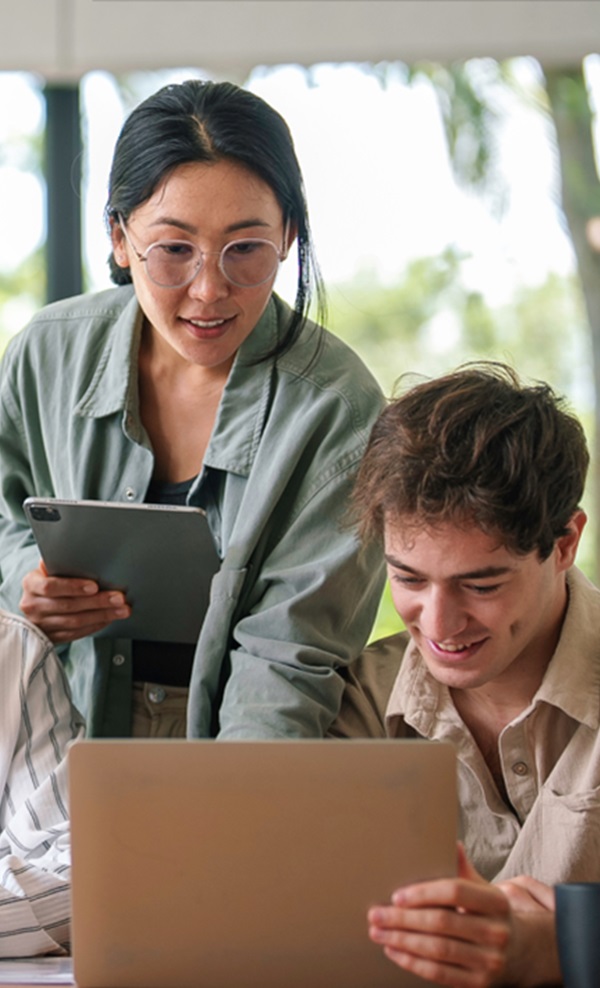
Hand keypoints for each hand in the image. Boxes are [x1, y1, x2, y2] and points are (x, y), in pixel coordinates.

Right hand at [20, 561, 130, 642]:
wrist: (34, 607)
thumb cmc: (46, 582)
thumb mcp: (47, 570)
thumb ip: (59, 563)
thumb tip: (77, 550)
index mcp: (31, 584)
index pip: (50, 586)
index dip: (73, 586)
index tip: (95, 586)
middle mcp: (32, 606)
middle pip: (68, 605)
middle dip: (97, 602)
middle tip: (119, 598)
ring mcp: (41, 624)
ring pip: (75, 622)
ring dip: (102, 615)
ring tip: (122, 609)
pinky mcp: (51, 638)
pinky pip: (77, 633)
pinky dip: (96, 625)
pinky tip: (109, 618)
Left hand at [367, 844, 559, 987]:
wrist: (523, 953)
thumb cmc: (492, 915)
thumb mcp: (485, 890)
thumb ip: (463, 869)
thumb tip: (449, 841)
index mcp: (496, 902)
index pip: (455, 892)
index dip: (424, 893)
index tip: (396, 895)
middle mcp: (495, 932)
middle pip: (442, 923)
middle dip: (403, 919)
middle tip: (376, 914)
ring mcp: (489, 961)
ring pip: (438, 950)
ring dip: (402, 941)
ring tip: (379, 933)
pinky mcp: (479, 983)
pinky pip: (440, 974)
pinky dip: (413, 963)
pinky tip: (394, 952)